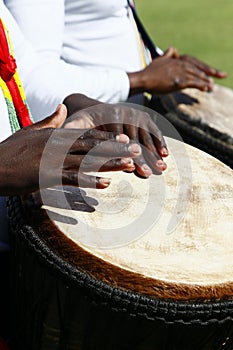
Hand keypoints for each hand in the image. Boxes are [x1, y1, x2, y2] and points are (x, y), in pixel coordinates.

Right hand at [0, 105, 140, 195]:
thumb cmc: (10, 151)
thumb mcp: (31, 131)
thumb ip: (50, 121)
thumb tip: (63, 108)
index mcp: (55, 135)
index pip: (87, 135)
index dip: (108, 138)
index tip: (125, 139)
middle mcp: (57, 145)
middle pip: (92, 146)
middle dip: (116, 149)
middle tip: (136, 151)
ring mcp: (52, 160)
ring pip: (87, 161)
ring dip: (109, 164)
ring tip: (129, 166)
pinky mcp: (45, 176)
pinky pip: (72, 179)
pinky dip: (89, 181)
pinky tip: (105, 185)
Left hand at [64, 100, 167, 177]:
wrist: (93, 108)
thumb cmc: (82, 122)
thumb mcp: (75, 125)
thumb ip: (70, 133)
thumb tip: (59, 142)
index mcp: (106, 114)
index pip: (117, 137)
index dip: (124, 152)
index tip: (130, 166)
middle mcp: (123, 111)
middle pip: (134, 138)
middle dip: (142, 157)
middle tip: (148, 173)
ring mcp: (135, 113)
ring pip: (145, 135)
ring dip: (154, 153)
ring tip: (161, 169)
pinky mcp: (142, 116)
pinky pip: (153, 129)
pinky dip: (160, 142)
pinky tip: (165, 154)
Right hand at [128, 46, 226, 94]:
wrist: (144, 79)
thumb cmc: (149, 73)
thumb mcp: (160, 59)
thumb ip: (168, 54)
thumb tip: (174, 48)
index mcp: (176, 60)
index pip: (193, 62)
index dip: (203, 66)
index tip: (210, 71)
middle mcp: (179, 64)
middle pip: (198, 67)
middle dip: (210, 72)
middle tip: (220, 75)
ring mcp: (179, 72)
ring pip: (197, 75)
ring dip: (206, 80)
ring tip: (212, 85)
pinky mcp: (178, 81)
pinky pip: (193, 82)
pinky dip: (201, 85)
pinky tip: (206, 88)